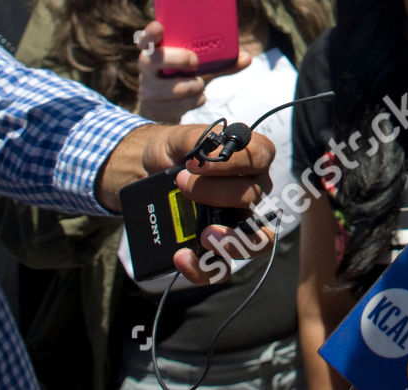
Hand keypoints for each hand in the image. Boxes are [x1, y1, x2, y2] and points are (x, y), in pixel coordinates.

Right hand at [133, 21, 250, 122]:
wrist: (166, 106)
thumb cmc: (184, 76)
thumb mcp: (200, 65)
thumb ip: (221, 61)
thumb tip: (247, 58)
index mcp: (156, 49)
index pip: (146, 38)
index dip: (150, 32)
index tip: (159, 26)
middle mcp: (147, 67)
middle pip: (154, 59)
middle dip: (179, 59)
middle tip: (194, 61)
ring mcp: (148, 87)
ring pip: (173, 87)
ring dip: (194, 86)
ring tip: (199, 84)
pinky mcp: (153, 107)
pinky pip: (180, 105)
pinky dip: (195, 101)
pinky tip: (195, 98)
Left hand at [139, 122, 276, 283]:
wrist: (145, 177)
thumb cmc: (171, 155)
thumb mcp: (178, 139)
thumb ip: (198, 140)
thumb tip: (212, 154)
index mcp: (249, 159)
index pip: (262, 157)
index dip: (234, 162)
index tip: (194, 164)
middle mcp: (251, 192)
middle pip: (254, 198)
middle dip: (218, 194)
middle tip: (182, 186)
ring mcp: (237, 224)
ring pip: (257, 242)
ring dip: (234, 240)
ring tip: (205, 236)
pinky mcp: (217, 249)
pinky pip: (223, 268)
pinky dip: (204, 268)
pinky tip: (181, 257)